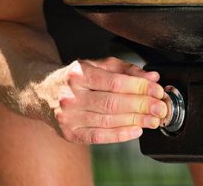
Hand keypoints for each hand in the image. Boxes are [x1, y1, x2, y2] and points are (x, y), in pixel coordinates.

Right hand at [38, 56, 167, 143]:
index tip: (157, 90)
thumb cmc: (75, 78)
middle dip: (142, 106)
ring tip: (153, 120)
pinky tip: (136, 130)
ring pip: (108, 121)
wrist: (42, 92)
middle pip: (113, 103)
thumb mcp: (98, 65)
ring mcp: (68, 117)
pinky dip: (120, 135)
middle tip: (160, 108)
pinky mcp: (69, 133)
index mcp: (79, 73)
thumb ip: (126, 70)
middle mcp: (71, 95)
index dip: (140, 87)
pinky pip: (99, 137)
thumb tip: (152, 77)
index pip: (115, 82)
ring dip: (136, 121)